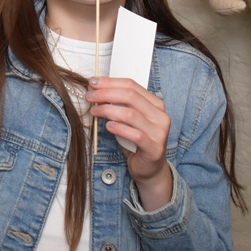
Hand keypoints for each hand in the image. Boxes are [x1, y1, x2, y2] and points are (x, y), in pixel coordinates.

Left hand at [87, 76, 173, 209]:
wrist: (149, 168)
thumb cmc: (136, 140)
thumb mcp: (129, 118)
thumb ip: (118, 103)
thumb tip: (95, 88)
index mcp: (155, 104)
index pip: (132, 85)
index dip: (110, 82)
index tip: (93, 82)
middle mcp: (160, 116)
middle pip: (130, 96)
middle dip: (106, 93)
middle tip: (89, 96)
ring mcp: (159, 132)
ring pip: (130, 114)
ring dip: (108, 110)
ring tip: (94, 111)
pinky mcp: (154, 148)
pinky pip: (135, 135)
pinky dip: (118, 128)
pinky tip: (108, 126)